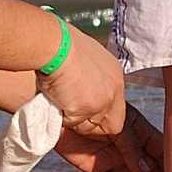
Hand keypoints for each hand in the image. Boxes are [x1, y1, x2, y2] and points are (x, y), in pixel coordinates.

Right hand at [37, 22, 130, 140]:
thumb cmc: (63, 45)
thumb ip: (91, 76)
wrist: (54, 45)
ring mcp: (101, 101)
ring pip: (88, 127)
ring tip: (60, 99)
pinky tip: (55, 98)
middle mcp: (113, 90)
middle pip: (112, 125)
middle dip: (91, 124)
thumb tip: (81, 88)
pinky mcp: (86, 109)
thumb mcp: (87, 57)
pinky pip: (71, 123)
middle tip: (73, 112)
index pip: (117, 109)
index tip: (85, 110)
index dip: (101, 114)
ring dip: (73, 118)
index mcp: (115, 76)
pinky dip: (61, 115)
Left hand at [53, 107, 165, 171]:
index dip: (170, 166)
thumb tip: (145, 170)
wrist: (57, 107)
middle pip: (147, 169)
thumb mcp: (117, 123)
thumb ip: (131, 146)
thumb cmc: (90, 105)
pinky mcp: (93, 166)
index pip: (158, 149)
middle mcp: (127, 145)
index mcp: (137, 129)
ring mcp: (111, 157)